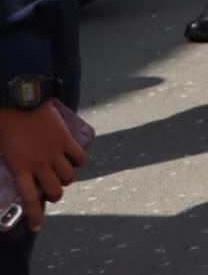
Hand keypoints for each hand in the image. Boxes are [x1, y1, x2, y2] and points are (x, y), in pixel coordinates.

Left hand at [0, 105, 87, 231]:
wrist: (20, 100)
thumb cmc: (4, 122)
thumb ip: (7, 162)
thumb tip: (9, 168)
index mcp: (20, 168)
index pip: (29, 200)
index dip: (34, 216)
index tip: (36, 227)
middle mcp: (40, 164)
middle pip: (55, 190)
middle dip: (55, 195)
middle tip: (52, 192)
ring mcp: (55, 152)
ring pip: (69, 176)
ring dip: (67, 180)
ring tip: (62, 176)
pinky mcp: (65, 140)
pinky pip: (79, 157)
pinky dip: (79, 162)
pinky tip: (75, 160)